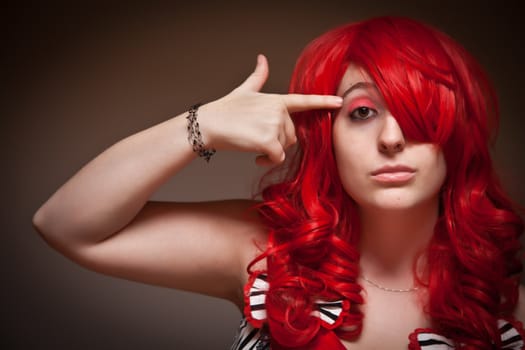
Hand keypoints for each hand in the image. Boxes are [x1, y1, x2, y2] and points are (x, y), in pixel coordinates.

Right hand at [198, 54, 342, 165]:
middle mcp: (279, 111)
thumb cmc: (225, 109)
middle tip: (258, 140)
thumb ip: (258, 77)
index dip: (323, 101)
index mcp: (276, 100)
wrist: (209, 123)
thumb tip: (262, 58)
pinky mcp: (268, 141)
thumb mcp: (244, 90)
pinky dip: (268, 162)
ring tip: (254, 146)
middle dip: (277, 141)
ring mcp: (274, 125)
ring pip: (284, 147)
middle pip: (291, 135)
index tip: (340, 102)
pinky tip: (256, 158)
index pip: (304, 100)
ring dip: (271, 152)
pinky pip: (277, 158)